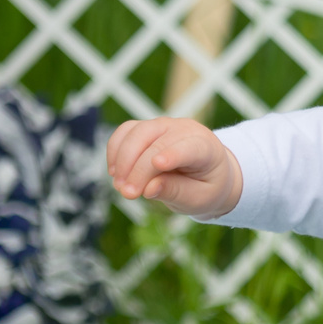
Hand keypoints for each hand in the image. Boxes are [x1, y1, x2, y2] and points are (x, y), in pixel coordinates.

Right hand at [106, 117, 244, 220]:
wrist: (208, 173)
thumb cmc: (206, 187)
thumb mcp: (198, 198)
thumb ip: (176, 192)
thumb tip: (149, 188)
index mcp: (206, 147)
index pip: (189, 147)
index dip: (172, 154)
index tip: (158, 165)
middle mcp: (185, 130)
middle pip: (156, 141)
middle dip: (137, 168)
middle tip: (127, 194)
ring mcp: (165, 125)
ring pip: (136, 132)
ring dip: (123, 159)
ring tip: (120, 186)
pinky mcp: (147, 128)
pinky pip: (125, 131)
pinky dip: (115, 150)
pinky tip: (114, 172)